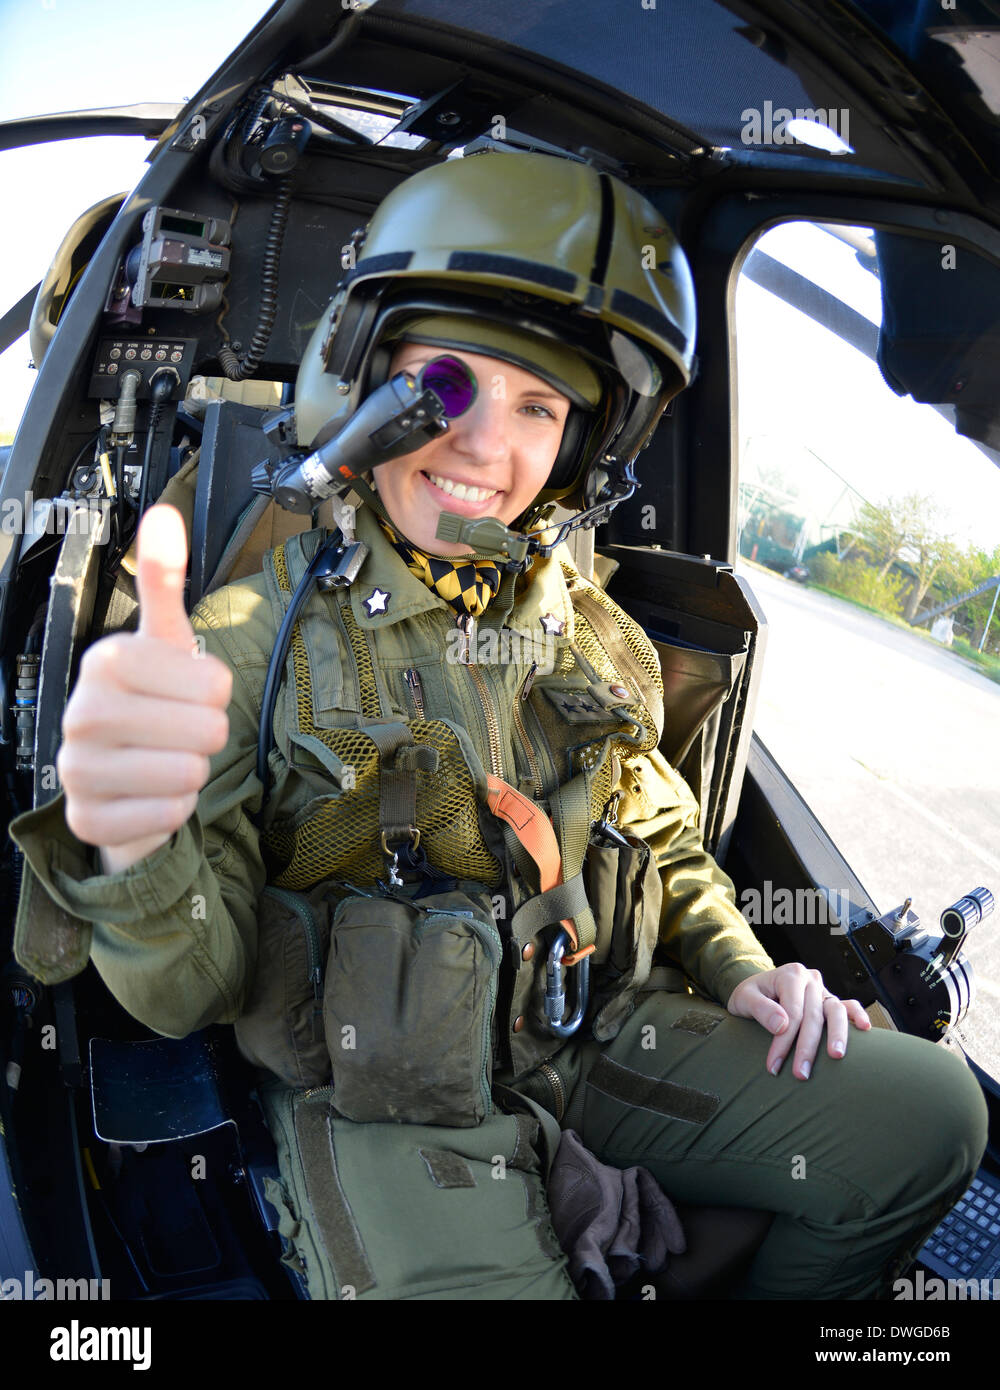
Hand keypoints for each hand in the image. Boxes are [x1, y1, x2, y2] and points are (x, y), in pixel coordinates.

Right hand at [57, 504, 232, 872]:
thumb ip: (165, 580)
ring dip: (190, 774)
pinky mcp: (88, 819)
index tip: (187, 693)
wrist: (116, 777)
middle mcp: (83, 712)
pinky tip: (149, 794)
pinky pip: (168, 816)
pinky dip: (172, 810)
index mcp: (108, 660)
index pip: (214, 684)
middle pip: (207, 731)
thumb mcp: (163, 641)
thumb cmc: (150, 704)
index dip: (215, 694)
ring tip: (163, 761)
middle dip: (206, 736)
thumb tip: (164, 513)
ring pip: (188, 775)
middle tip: (177, 732)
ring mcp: (78, 769)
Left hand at [726, 964, 870, 1079]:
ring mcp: (823, 991)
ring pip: (836, 1011)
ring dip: (837, 1035)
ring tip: (836, 1056)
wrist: (757, 990)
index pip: (792, 1012)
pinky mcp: (831, 1001)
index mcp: (791, 974)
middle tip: (801, 1074)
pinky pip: (849, 1006)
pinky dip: (858, 1015)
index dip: (784, 1041)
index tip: (774, 1065)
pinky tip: (865, 1029)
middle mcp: (811, 980)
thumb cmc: (750, 996)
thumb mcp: (744, 998)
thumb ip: (760, 1008)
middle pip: (813, 1015)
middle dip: (807, 1047)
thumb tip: (782, 1025)